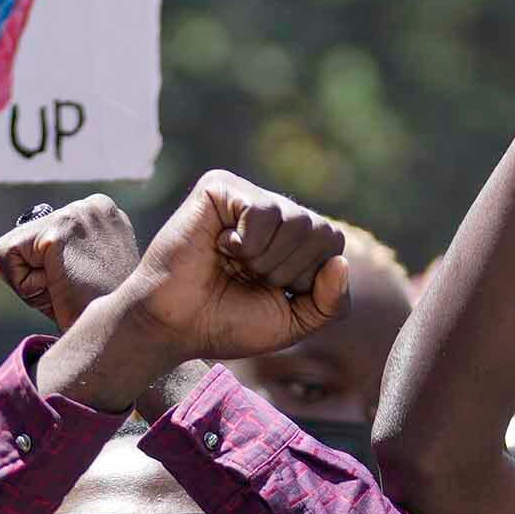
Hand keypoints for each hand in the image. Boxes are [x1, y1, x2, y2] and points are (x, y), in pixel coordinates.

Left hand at [0, 195, 141, 329]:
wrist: (126, 337)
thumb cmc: (100, 314)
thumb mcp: (73, 278)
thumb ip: (41, 260)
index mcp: (102, 213)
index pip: (42, 236)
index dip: (48, 270)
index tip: (81, 283)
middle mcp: (93, 205)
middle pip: (25, 239)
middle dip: (38, 274)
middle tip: (75, 291)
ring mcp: (77, 213)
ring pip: (12, 249)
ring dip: (31, 281)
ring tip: (69, 289)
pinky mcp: (59, 231)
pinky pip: (4, 256)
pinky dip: (22, 284)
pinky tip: (59, 287)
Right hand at [112, 170, 349, 363]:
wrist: (174, 326)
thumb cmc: (226, 323)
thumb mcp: (292, 324)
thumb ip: (329, 304)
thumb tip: (340, 263)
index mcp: (292, 239)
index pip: (333, 242)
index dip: (307, 278)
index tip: (271, 291)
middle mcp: (273, 211)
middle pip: (320, 229)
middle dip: (287, 270)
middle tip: (247, 278)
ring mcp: (246, 196)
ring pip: (295, 219)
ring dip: (265, 259)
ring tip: (233, 264)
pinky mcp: (220, 187)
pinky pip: (262, 211)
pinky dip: (246, 243)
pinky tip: (220, 246)